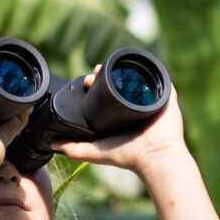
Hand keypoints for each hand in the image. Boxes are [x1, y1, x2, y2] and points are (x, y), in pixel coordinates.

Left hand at [50, 79, 189, 182]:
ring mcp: (151, 100)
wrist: (154, 155)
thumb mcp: (95, 152)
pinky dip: (148, 69)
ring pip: (136, 77)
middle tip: (94, 72)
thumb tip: (52, 143)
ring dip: (123, 68)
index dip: (95, 85)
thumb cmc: (128, 155)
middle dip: (106, 73)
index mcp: (121, 117)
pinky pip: (160, 78)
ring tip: (110, 65)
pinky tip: (134, 63)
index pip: (106, 94)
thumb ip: (74, 149)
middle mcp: (135, 107)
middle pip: (120, 83)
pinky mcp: (167, 96)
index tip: (86, 80)